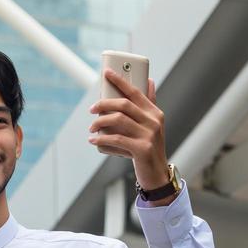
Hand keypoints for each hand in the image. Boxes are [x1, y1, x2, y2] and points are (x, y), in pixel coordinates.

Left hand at [88, 69, 169, 190]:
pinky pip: (117, 139)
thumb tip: (150, 81)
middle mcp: (154, 121)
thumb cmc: (148, 148)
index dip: (120, 81)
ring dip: (100, 122)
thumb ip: (148, 106)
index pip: (136, 92)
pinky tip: (93, 140)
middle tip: (92, 109)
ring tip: (91, 128)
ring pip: (118, 120)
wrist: (156, 174)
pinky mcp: (142, 149)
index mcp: (154, 113)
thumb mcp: (151, 126)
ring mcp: (149, 135)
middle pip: (124, 104)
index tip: (106, 73)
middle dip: (104, 104)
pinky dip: (102, 139)